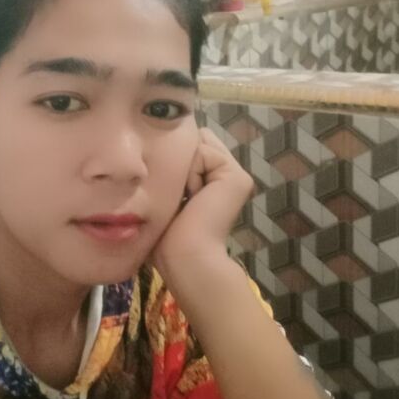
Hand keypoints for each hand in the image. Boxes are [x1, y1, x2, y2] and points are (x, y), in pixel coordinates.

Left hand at [151, 127, 254, 281]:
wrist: (185, 256)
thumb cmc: (167, 236)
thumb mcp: (165, 196)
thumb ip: (170, 171)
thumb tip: (161, 149)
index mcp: (212, 181)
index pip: (188, 148)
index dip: (171, 159)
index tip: (166, 188)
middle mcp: (227, 175)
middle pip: (193, 141)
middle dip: (178, 160)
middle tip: (179, 195)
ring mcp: (235, 175)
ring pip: (197, 144)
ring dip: (182, 169)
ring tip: (187, 199)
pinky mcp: (237, 176)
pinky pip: (202, 152)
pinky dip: (189, 172)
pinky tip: (193, 197)